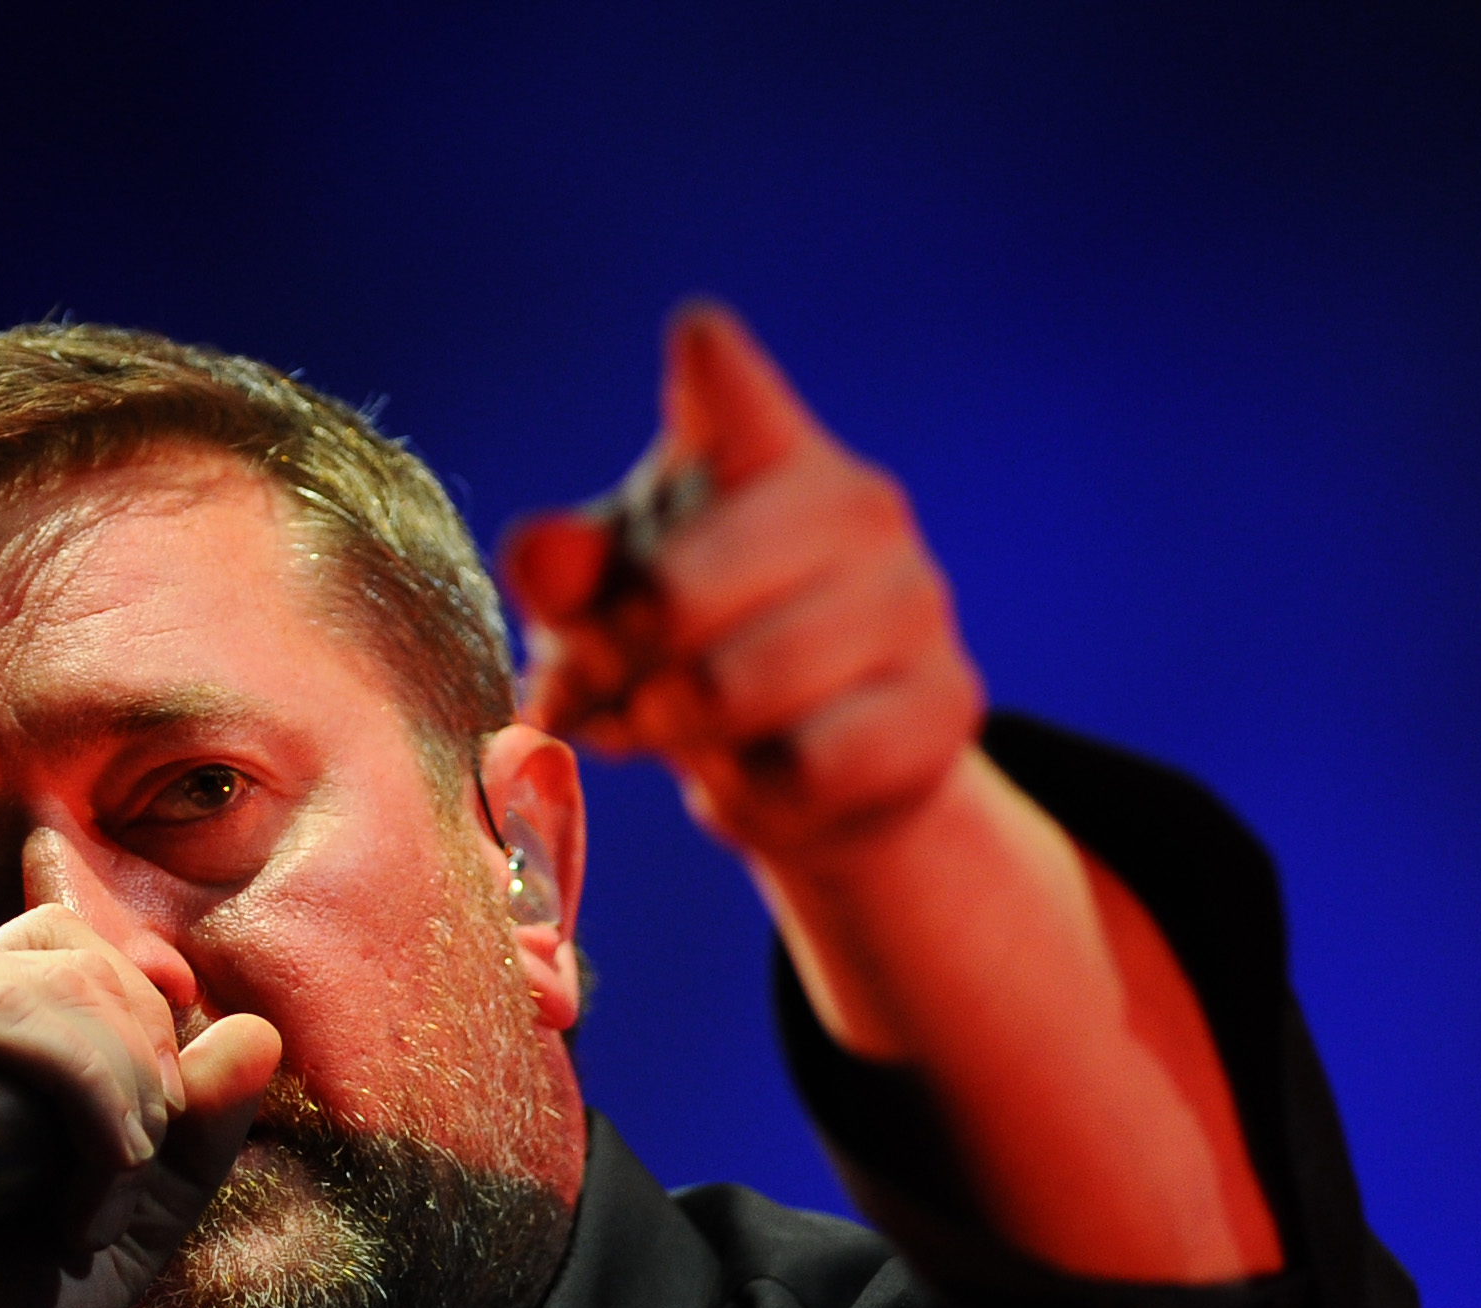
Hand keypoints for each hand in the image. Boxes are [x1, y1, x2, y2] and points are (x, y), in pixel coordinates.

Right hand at [0, 905, 282, 1307]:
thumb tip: (259, 1030)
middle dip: (145, 1058)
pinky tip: (78, 1200)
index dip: (143, 999)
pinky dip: (82, 1090)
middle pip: (68, 950)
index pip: (67, 949)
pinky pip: (1, 1010)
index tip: (173, 1104)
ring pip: (48, 980)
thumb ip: (194, 1130)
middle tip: (133, 1177)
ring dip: (120, 1093)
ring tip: (99, 1209)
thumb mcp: (125, 1220)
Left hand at [504, 301, 985, 872]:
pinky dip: (747, 792)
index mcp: (764, 450)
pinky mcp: (945, 705)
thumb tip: (535, 556)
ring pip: (737, 689)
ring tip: (665, 730)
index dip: (708, 364)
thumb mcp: (608, 602)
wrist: (812, 772)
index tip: (696, 342)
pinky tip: (751, 773)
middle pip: (676, 590)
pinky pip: (802, 767)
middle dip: (612, 663)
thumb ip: (564, 574)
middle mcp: (858, 502)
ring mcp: (915, 601)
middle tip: (594, 692)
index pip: (731, 375)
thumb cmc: (690, 652)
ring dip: (670, 733)